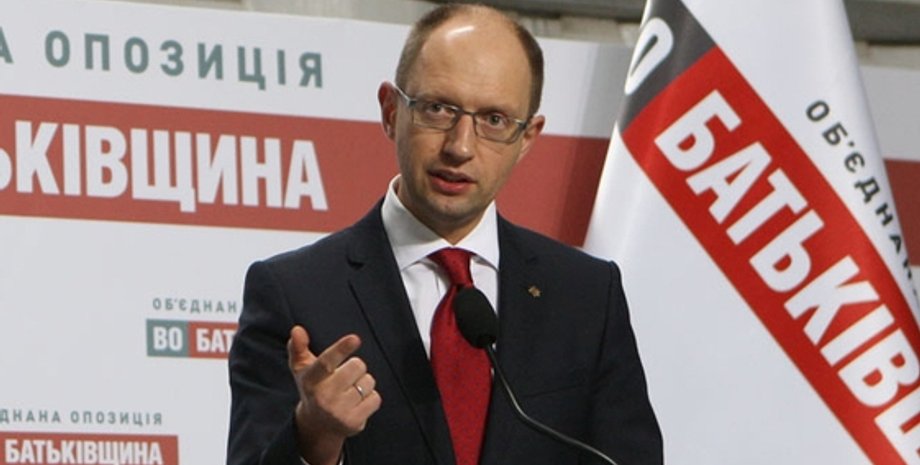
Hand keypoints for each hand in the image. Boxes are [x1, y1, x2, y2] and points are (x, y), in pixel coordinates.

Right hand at [288, 326, 381, 464]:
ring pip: (368, 382)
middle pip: (357, 366)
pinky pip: (375, 398)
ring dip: (363, 383)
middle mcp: (323, 398)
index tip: (355, 338)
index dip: (340, 349)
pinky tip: (356, 403)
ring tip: (349, 391)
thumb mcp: (302, 369)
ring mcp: (338, 412)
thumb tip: (296, 329)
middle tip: (344, 377)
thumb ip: (298, 347)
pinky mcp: (354, 423)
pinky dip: (370, 398)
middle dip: (355, 367)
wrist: (318, 426)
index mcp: (310, 380)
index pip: (326, 362)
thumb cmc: (313, 388)